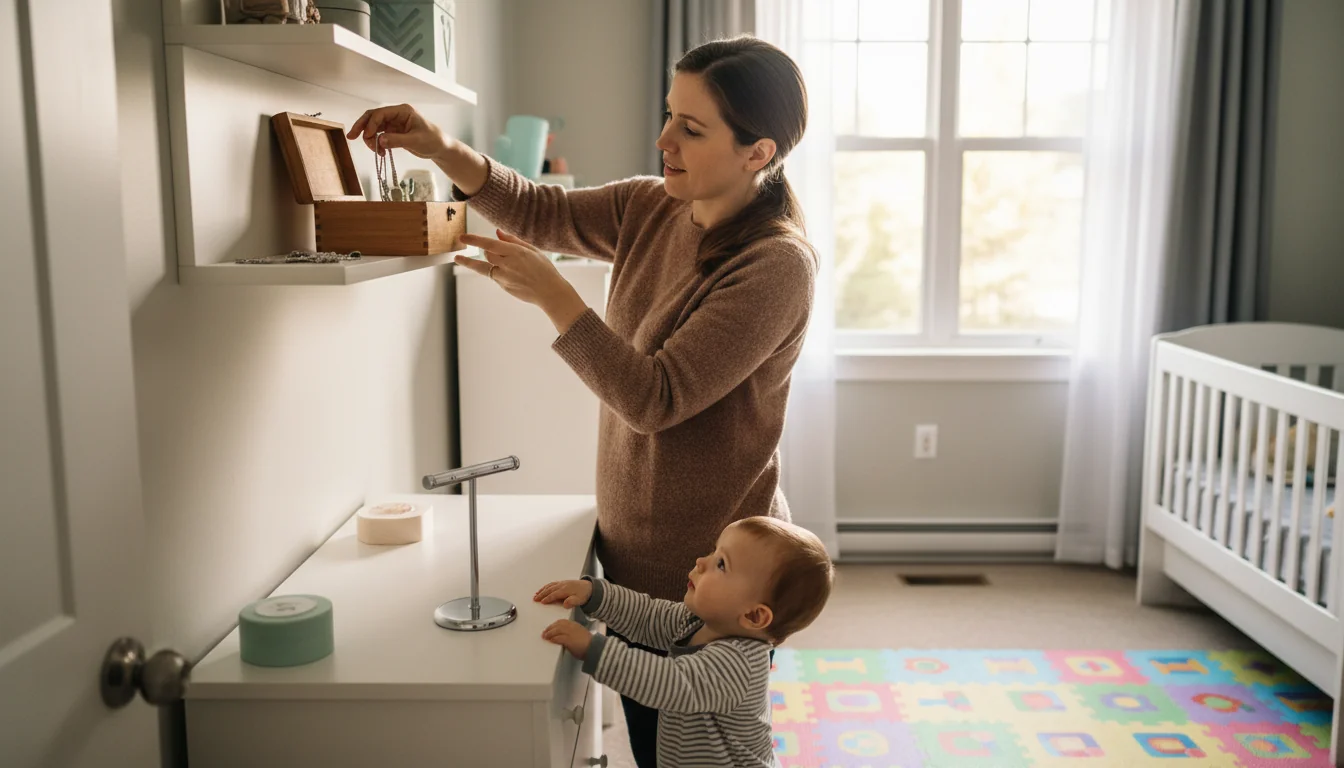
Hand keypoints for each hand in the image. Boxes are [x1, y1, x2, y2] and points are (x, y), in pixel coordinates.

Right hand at [347, 103, 450, 159]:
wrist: (440, 147)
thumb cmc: (432, 140)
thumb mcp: (415, 141)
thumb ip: (397, 140)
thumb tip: (380, 140)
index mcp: (403, 111)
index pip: (381, 114)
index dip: (371, 124)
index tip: (367, 137)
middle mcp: (396, 115)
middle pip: (373, 117)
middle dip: (362, 126)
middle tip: (351, 137)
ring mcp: (394, 123)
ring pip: (374, 127)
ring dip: (370, 138)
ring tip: (376, 151)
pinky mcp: (393, 132)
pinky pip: (379, 135)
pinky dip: (377, 143)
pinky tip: (381, 152)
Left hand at [454, 230, 588, 332]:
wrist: (550, 292)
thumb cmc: (544, 269)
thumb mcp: (532, 250)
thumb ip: (513, 241)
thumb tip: (497, 233)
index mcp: (515, 252)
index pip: (489, 243)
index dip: (474, 240)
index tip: (461, 237)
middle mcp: (508, 264)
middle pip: (486, 254)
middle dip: (485, 250)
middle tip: (486, 249)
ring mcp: (504, 277)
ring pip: (485, 266)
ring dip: (480, 261)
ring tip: (459, 258)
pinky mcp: (503, 286)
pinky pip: (494, 275)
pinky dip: (495, 271)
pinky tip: (505, 272)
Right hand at [534, 579, 592, 607]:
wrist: (588, 587)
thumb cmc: (583, 594)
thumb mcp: (579, 600)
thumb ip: (572, 602)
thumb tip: (565, 604)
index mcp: (566, 590)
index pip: (554, 594)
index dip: (548, 598)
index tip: (542, 602)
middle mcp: (562, 585)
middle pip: (550, 590)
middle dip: (542, 594)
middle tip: (535, 599)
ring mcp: (562, 583)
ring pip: (549, 586)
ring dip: (542, 590)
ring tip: (536, 595)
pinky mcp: (562, 583)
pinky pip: (552, 584)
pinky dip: (546, 587)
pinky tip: (543, 589)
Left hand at [542, 619, 592, 660]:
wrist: (594, 648)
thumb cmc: (588, 644)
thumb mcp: (580, 635)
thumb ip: (571, 633)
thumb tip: (563, 636)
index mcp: (575, 625)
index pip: (562, 622)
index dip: (554, 624)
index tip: (549, 628)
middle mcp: (572, 627)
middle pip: (558, 625)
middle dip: (549, 628)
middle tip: (544, 633)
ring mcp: (571, 633)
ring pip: (557, 630)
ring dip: (549, 633)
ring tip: (545, 637)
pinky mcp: (569, 640)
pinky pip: (559, 638)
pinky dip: (553, 639)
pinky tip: (550, 640)